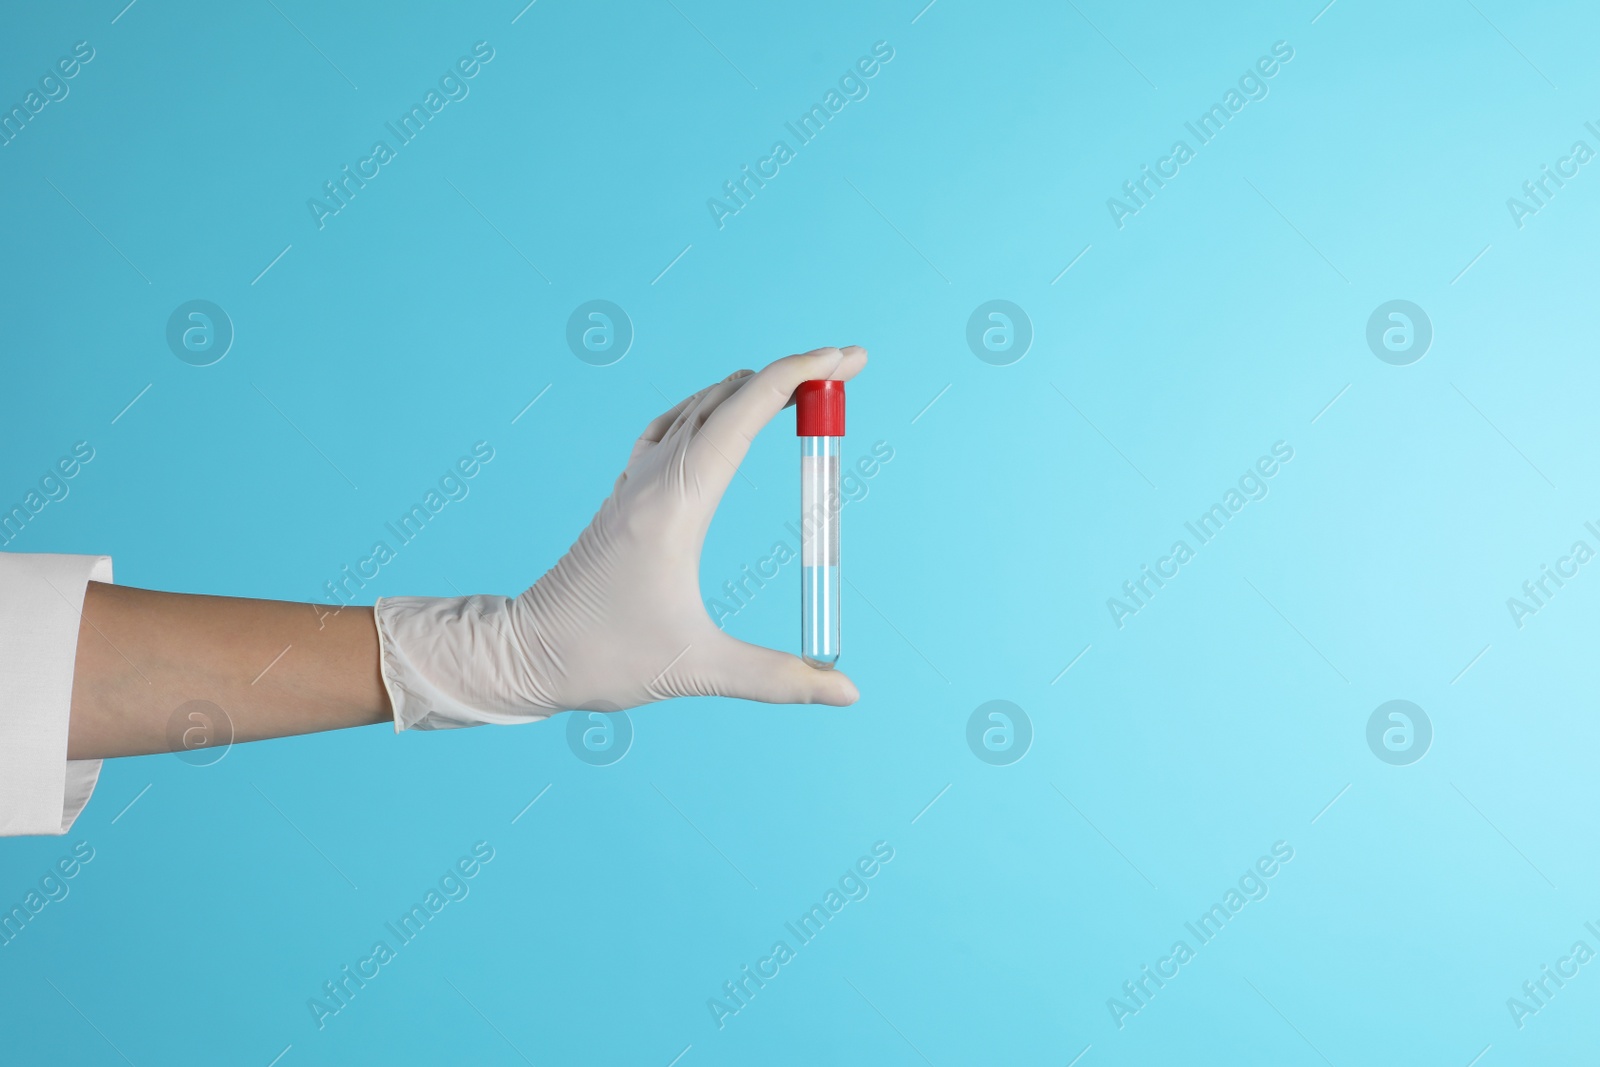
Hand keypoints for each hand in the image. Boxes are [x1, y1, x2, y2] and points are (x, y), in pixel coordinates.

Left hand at [375, 345, 867, 728]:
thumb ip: (779, 679)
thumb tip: (848, 692)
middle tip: (847, 377)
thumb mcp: (697, 670)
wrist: (522, 653)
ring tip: (804, 391)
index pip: (746, 412)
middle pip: (731, 397)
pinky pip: (675, 426)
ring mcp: (636, 481)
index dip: (802, 376)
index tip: (851, 359)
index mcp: (676, 504)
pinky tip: (725, 418)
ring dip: (755, 388)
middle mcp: (655, 478)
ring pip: (701, 405)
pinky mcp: (627, 493)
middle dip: (793, 376)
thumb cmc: (601, 659)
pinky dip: (715, 408)